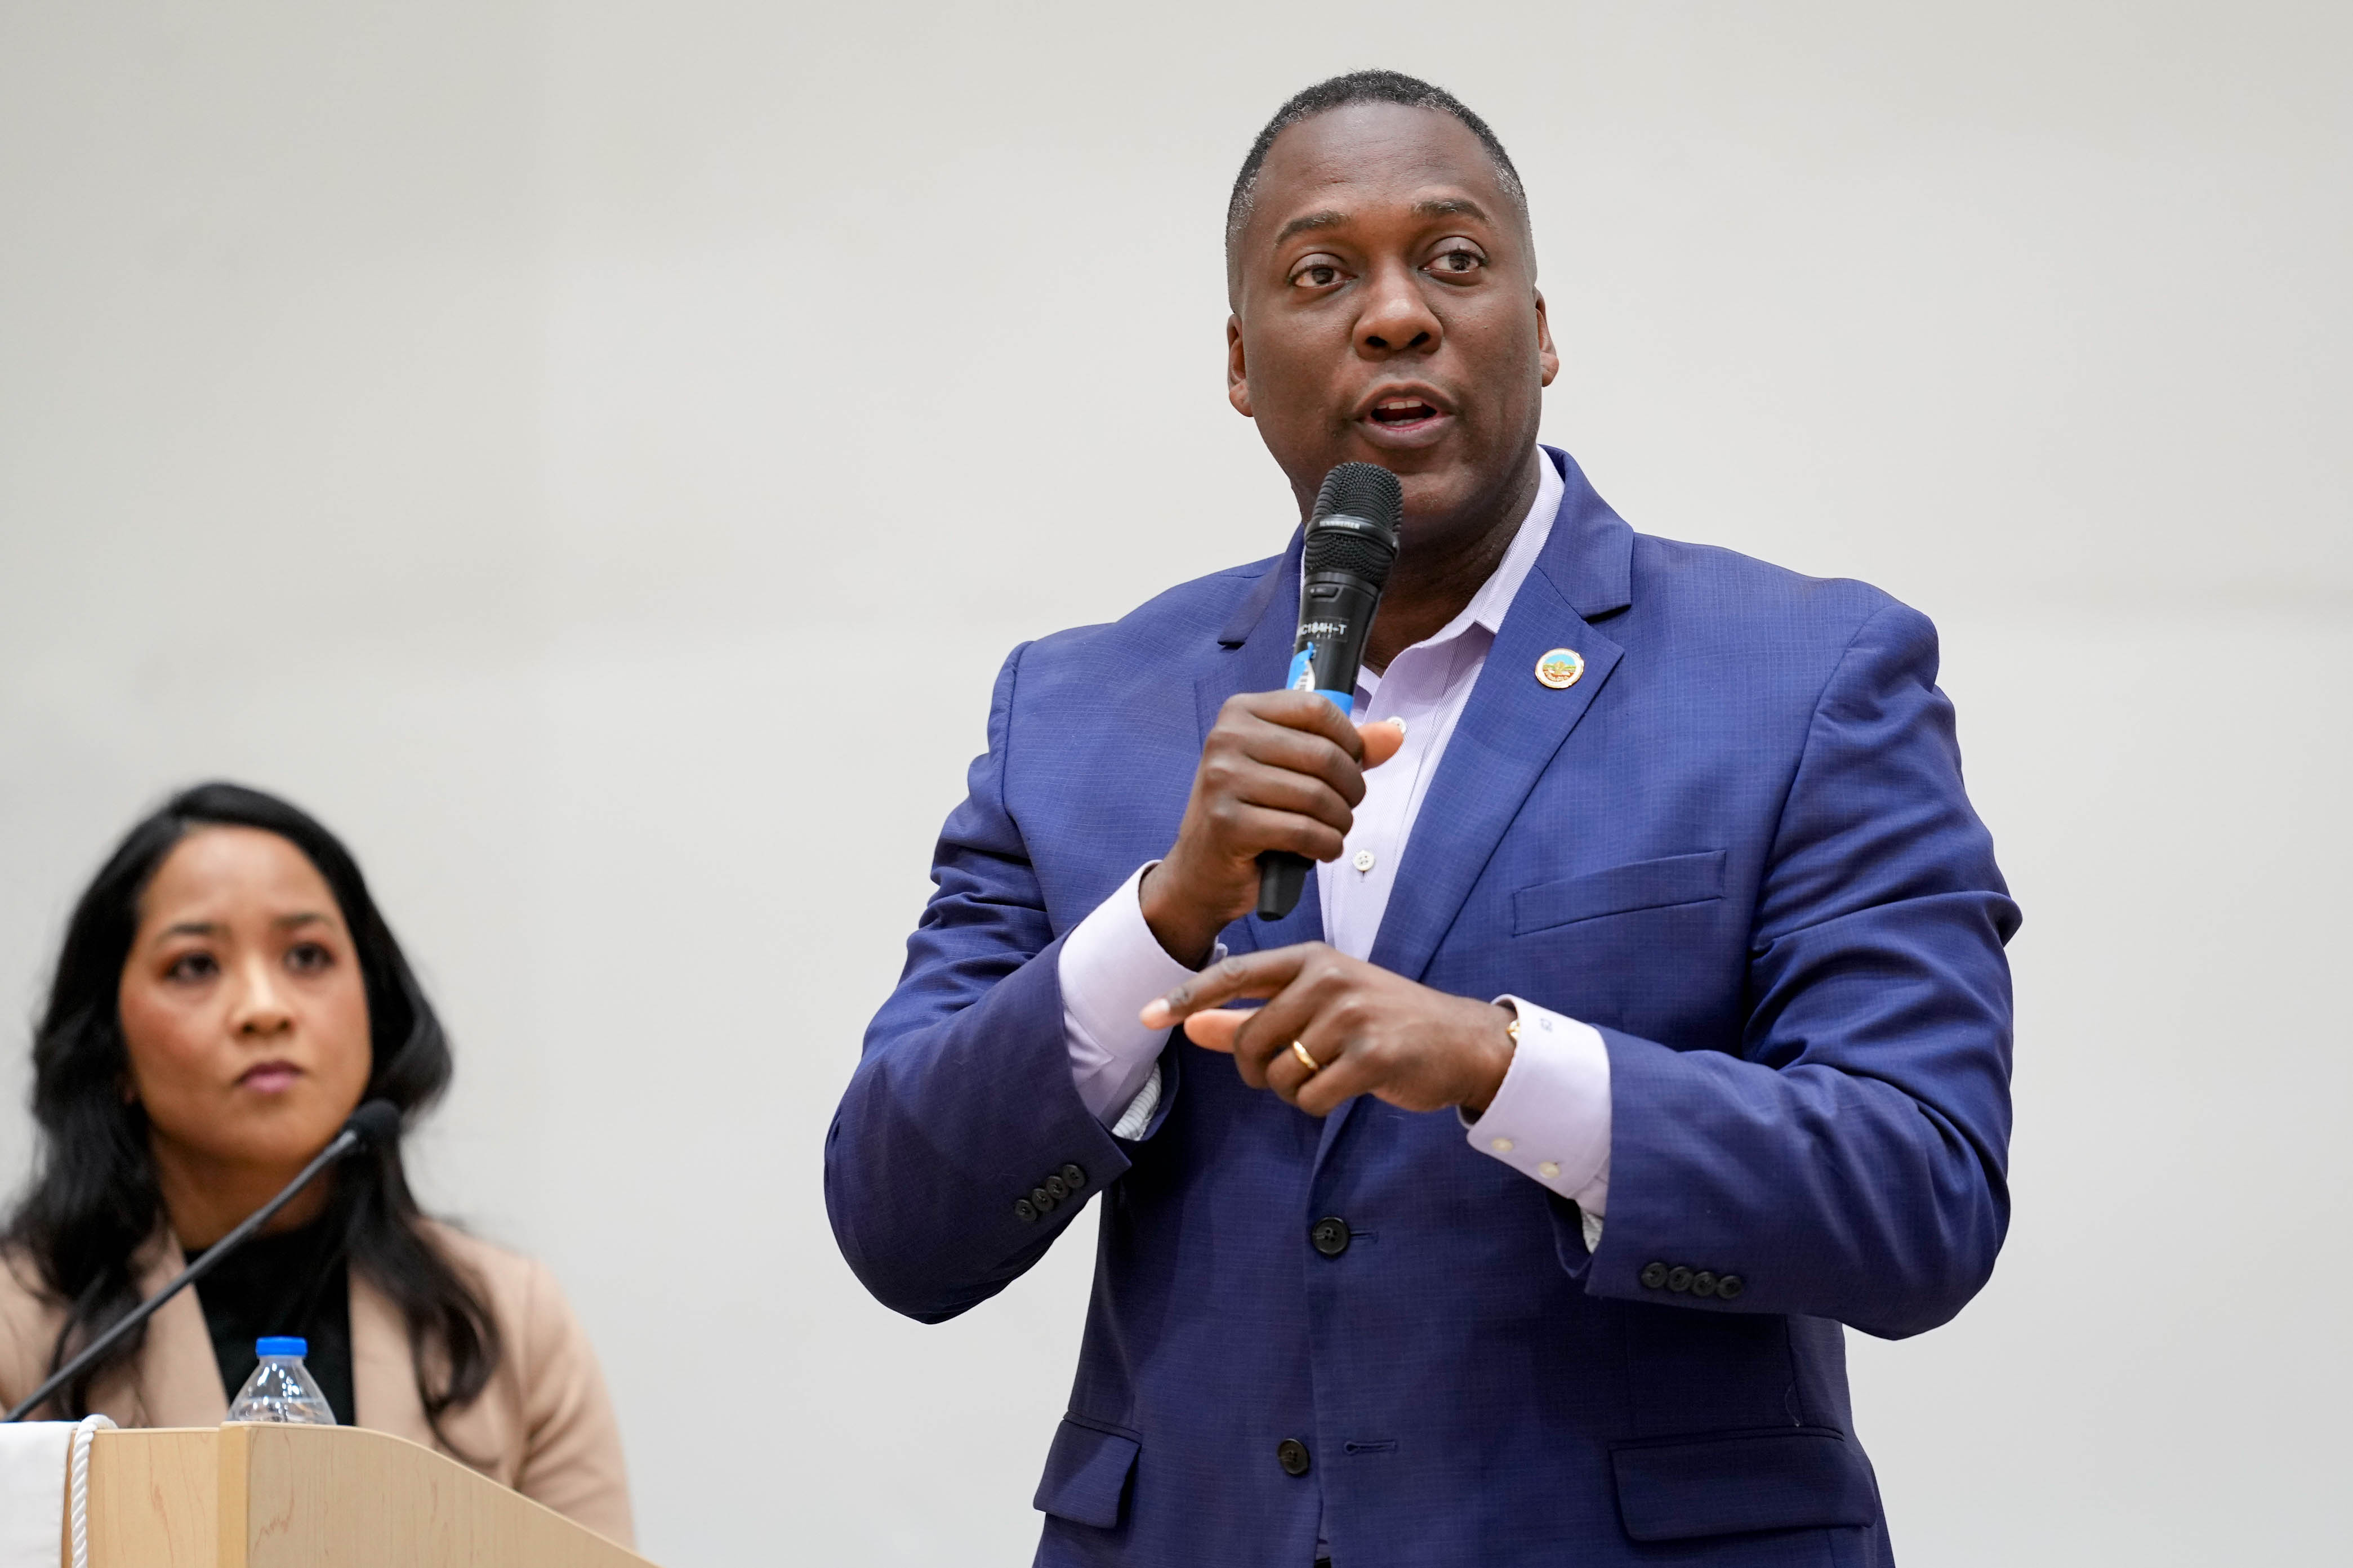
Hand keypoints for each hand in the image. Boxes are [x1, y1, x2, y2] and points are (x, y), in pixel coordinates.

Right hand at [1139, 694, 1405, 965]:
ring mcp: (1223, 780)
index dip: (1350, 740)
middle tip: (1346, 808)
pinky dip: (1326, 846)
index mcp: (1241, 711)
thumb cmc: (1251, 812)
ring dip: (1340, 822)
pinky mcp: (1228, 823)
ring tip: (1333, 832)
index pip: (1317, 708)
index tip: (1352, 765)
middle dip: (1350, 789)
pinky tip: (1321, 850)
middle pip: (1323, 754)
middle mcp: (1226, 738)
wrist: (1201, 870)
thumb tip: (1393, 734)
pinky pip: (1304, 831)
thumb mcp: (1289, 769)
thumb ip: (1341, 748)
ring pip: (1318, 796)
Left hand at [1139, 943, 1515, 1117]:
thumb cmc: (1381, 1023)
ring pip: (1279, 1073)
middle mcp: (1328, 979)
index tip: (1144, 1014)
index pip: (1233, 975)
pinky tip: (1344, 1089)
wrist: (1460, 1041)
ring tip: (1327, 1075)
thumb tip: (1190, 1024)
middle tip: (1291, 1070)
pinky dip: (1317, 1104)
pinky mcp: (1372, 1055)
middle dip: (1259, 1070)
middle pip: (1249, 1040)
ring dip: (1293, 1091)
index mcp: (1310, 959)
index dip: (1186, 997)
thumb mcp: (1316, 1007)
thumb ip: (1249, 1016)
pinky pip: (1311, 1097)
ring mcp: (1351, 1015)